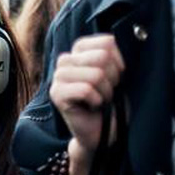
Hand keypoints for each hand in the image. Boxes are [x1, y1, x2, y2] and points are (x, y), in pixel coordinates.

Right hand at [48, 34, 123, 174]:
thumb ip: (112, 55)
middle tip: (107, 91)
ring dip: (105, 91)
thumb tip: (118, 44)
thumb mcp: (117, 74)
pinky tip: (92, 106)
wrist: (104, 132)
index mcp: (79, 51)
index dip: (119, 61)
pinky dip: (96, 100)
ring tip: (100, 99)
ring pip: (94, 74)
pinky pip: (85, 89)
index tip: (116, 76)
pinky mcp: (56, 94)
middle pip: (101, 57)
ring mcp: (58, 78)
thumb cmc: (111, 102)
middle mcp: (65, 61)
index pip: (106, 42)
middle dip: (113, 78)